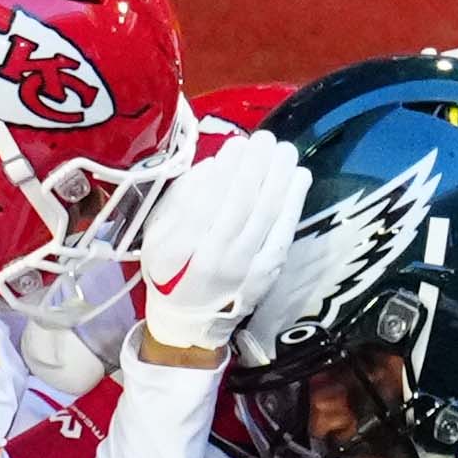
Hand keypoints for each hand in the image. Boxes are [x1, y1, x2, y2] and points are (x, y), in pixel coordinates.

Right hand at [132, 131, 313, 366]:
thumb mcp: (157, 235)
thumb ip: (180, 199)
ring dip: (279, 179)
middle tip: (266, 139)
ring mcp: (244, 269)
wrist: (191, 319)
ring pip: (265, 217)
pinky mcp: (266, 274)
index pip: (205, 203)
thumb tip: (214, 166)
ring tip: (285, 150)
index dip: (225, 172)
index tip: (237, 144)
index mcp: (178, 251)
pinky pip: (283, 234)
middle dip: (256, 168)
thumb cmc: (170, 270)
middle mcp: (213, 261)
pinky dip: (294, 204)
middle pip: (240, 206)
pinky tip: (300, 178)